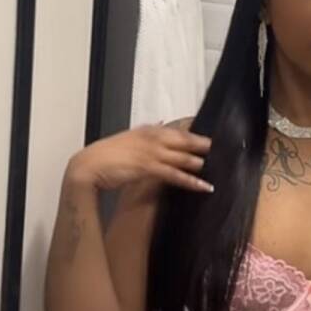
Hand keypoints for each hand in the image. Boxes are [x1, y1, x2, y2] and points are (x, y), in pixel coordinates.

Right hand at [67, 123, 213, 193]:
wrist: (87, 166)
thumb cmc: (106, 156)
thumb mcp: (128, 139)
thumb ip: (147, 133)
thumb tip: (161, 124)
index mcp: (147, 130)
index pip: (177, 130)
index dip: (195, 133)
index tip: (211, 136)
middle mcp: (151, 138)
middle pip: (184, 140)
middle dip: (203, 145)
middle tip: (223, 150)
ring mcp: (151, 152)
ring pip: (183, 157)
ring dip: (200, 163)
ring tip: (218, 167)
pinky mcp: (148, 168)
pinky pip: (176, 175)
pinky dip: (191, 181)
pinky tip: (204, 187)